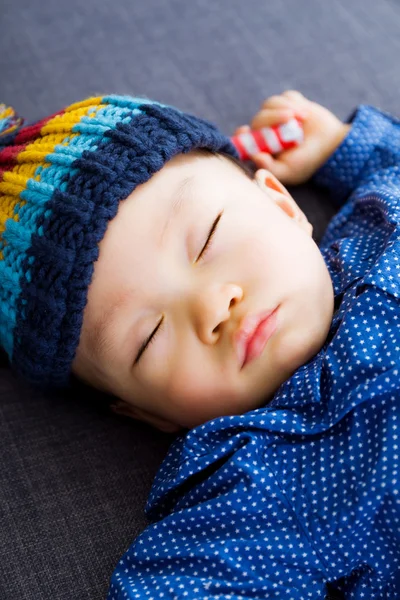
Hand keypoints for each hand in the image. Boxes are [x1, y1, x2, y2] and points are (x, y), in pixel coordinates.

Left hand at [233, 90, 350, 184]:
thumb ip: (269, 167)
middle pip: (259, 119)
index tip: (246, 130)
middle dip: (273, 117)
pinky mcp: (290, 103)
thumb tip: (254, 156)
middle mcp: (267, 132)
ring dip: (286, 107)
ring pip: (270, 104)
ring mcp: (277, 116)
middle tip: (292, 120)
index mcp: (262, 149)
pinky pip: (285, 96)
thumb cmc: (308, 163)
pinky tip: (305, 114)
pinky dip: (294, 102)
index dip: (242, 134)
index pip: (243, 140)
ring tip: (304, 118)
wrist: (332, 145)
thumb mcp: (288, 171)